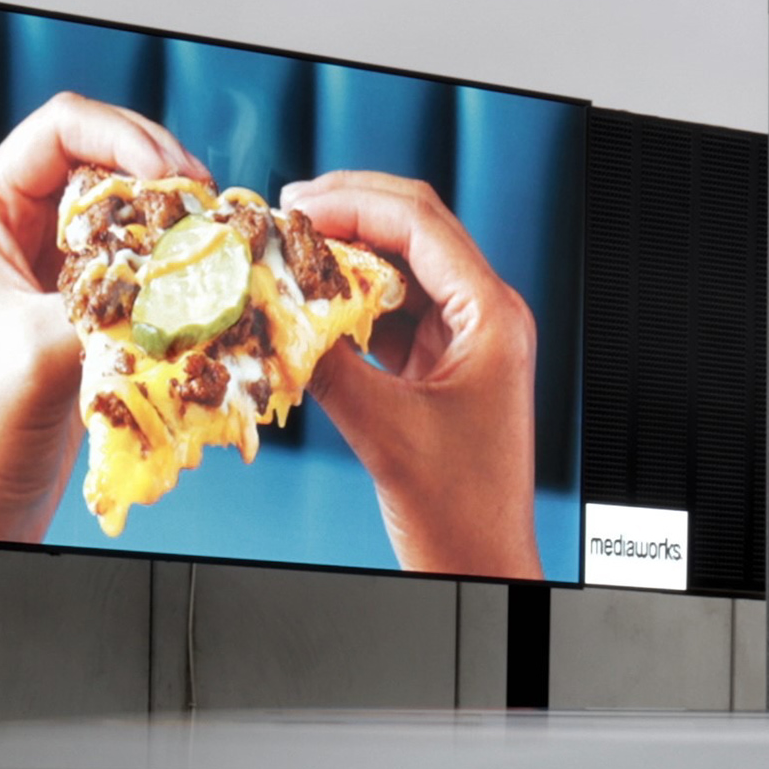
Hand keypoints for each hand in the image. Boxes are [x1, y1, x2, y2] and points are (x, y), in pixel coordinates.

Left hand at [0, 93, 203, 542]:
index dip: (127, 138)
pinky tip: (205, 283)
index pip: (66, 124)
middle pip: (112, 154)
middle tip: (209, 216)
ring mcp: (58, 255)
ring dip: (178, 220)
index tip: (174, 180)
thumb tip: (188, 270)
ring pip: (135, 204)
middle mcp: (23, 216)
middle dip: (166, 176)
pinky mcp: (90, 296)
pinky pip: (145, 253)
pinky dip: (178, 261)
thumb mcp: (46, 350)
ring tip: (213, 248)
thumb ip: (113, 302)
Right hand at [281, 174, 541, 581]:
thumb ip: (330, 366)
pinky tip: (310, 307)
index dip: (354, 203)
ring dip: (344, 259)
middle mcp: (485, 317)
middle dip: (349, 214)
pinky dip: (349, 304)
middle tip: (285, 214)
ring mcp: (465, 341)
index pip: (422, 225)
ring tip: (289, 256)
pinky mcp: (441, 368)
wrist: (481, 565)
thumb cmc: (458, 511)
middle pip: (416, 232)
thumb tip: (276, 314)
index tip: (297, 204)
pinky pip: (392, 314)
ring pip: (401, 270)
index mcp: (492, 317)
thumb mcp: (384, 431)